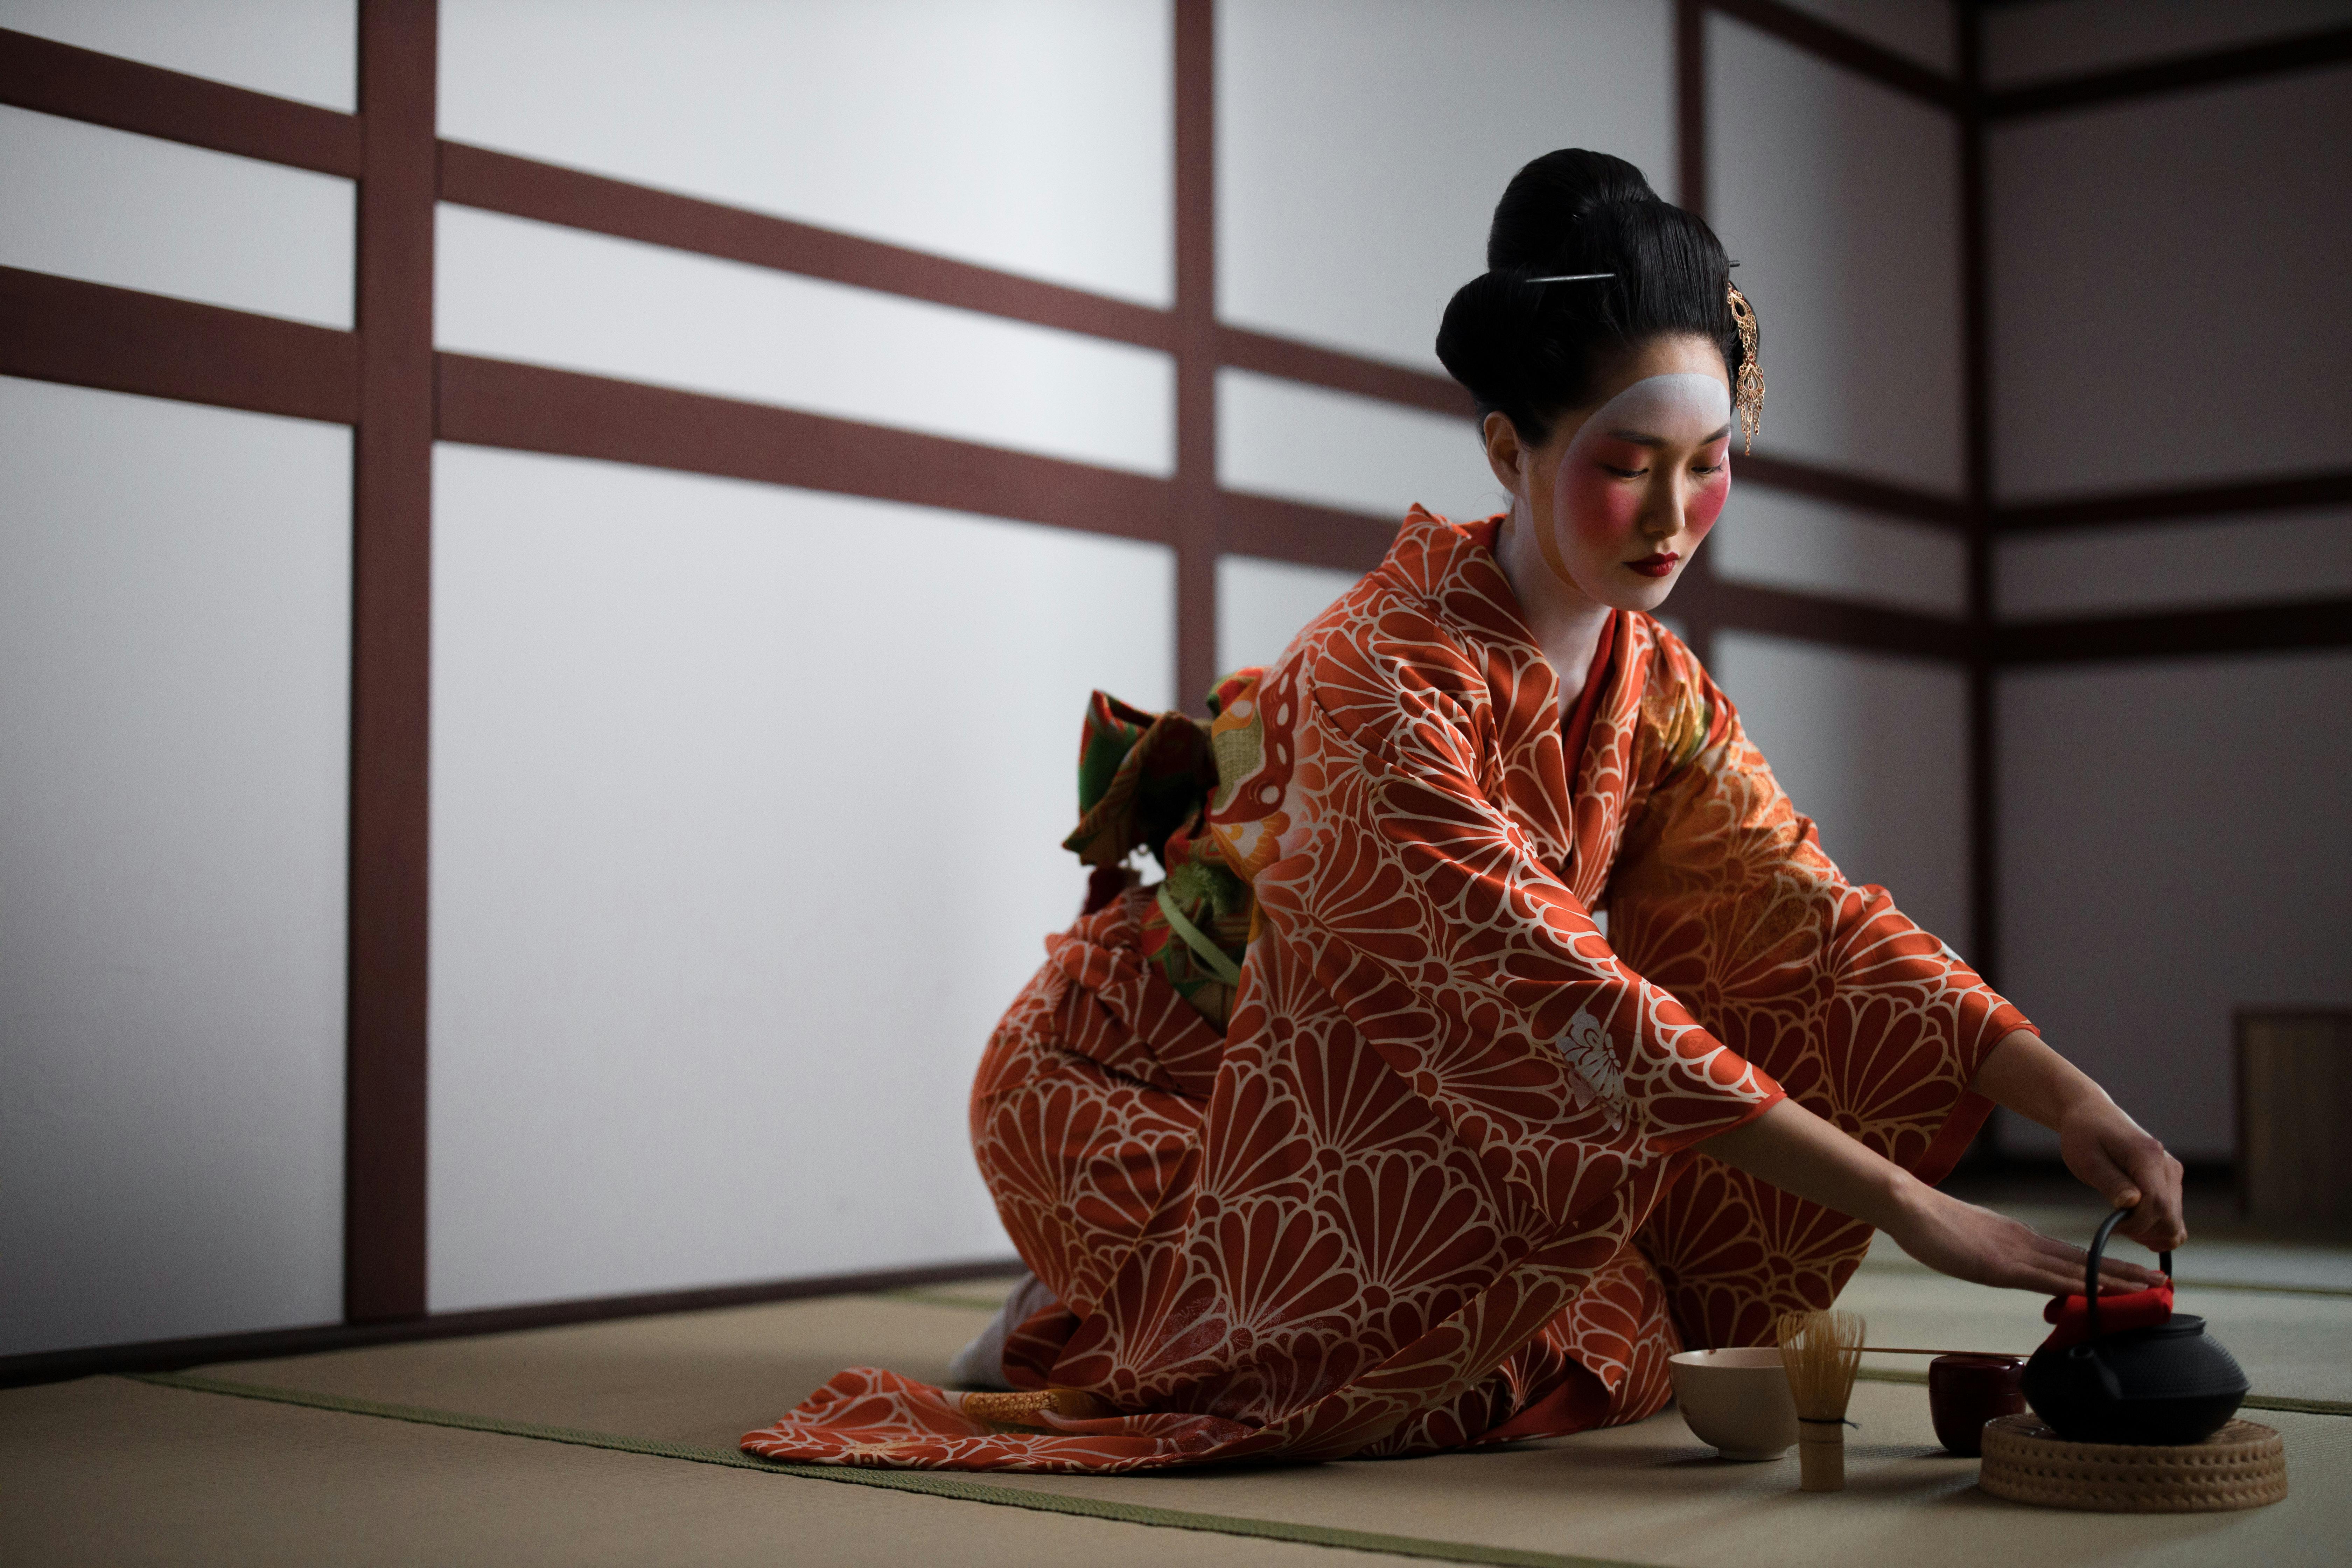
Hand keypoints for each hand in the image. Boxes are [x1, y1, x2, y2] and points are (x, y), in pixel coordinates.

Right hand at [1887, 1184, 2164, 1296]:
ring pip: (2076, 1270)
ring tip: (2147, 1287)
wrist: (1910, 1207)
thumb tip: (2004, 1266)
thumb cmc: (1930, 1224)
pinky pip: (2050, 1280)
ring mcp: (2016, 1255)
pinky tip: (2101, 1293)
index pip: (2070, 1256)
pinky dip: (2081, 1287)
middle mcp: (2026, 1244)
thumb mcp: (1970, 1242)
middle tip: (2159, 1281)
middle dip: (2124, 1273)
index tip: (2132, 1274)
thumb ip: (1992, 1254)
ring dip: (2115, 1280)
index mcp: (2018, 1239)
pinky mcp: (2003, 1266)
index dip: (2104, 1266)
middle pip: (2083, 1261)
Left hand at [1971, 1030, 2187, 1252]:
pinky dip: (2160, 1228)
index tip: (2113, 1226)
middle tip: (2117, 1226)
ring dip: (2151, 1232)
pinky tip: (2138, 1227)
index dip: (2136, 1224)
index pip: (2157, 1204)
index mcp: (2148, 1156)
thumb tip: (2132, 1204)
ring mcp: (2172, 1174)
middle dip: (2144, 1231)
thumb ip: (2110, 1182)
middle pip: (2170, 1218)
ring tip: (2123, 1224)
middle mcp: (2168, 1166)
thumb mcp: (2087, 1160)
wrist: (2092, 1115)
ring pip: (2175, 1222)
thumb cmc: (2084, 1135)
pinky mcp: (2170, 1181)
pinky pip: (2174, 1216)